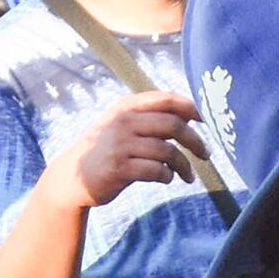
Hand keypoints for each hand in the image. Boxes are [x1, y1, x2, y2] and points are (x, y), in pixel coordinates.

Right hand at [43, 91, 205, 211]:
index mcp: (127, 107)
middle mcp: (124, 122)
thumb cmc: (106, 151)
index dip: (191, 107)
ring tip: (188, 176)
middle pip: (173, 125)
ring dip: (184, 166)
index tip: (206, 120)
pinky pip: (157, 170)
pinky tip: (166, 179)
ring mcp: (121, 144)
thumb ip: (151, 119)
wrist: (72, 177)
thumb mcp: (123, 127)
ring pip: (167, 151)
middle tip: (206, 154)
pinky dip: (167, 176)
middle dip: (195, 141)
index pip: (166, 99)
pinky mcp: (120, 168)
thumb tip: (190, 115)